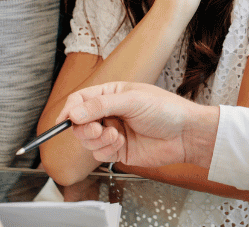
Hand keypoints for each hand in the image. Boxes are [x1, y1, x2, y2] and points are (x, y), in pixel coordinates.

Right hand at [57, 82, 218, 168]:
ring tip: (116, 135)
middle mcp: (109, 113)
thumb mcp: (132, 101)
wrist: (185, 134)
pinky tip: (121, 143)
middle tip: (99, 128)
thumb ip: (101, 106)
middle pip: (78, 122)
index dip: (69, 110)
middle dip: (84, 128)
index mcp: (111, 94)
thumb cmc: (165, 110)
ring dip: (97, 139)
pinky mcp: (117, 150)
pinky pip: (98, 154)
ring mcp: (112, 132)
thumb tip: (73, 113)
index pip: (80, 100)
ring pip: (87, 140)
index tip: (64, 120)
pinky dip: (105, 150)